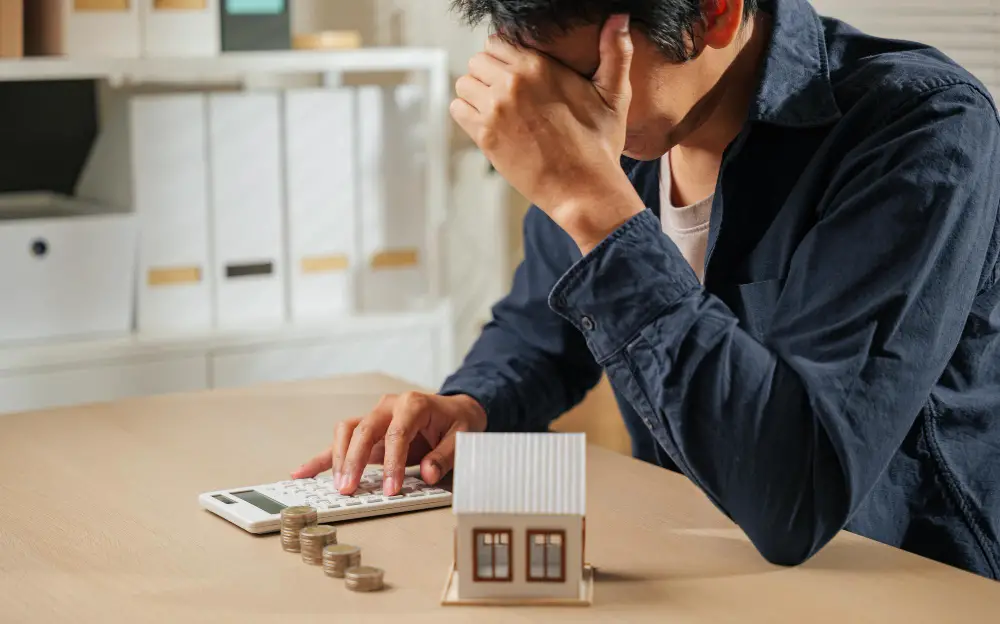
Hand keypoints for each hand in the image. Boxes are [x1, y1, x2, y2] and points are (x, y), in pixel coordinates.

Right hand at [291, 392, 486, 495]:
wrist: (454, 411)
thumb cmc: (456, 422)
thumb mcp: (461, 437)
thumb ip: (445, 456)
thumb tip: (427, 474)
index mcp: (413, 404)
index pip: (396, 433)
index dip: (393, 463)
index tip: (392, 489)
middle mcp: (389, 406)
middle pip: (363, 429)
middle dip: (355, 460)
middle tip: (351, 489)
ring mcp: (375, 416)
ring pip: (346, 431)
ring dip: (339, 458)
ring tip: (338, 486)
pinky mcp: (367, 430)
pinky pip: (340, 441)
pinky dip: (322, 458)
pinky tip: (302, 473)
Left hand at [451, 14, 645, 252]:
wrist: (583, 188)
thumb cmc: (600, 144)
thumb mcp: (614, 94)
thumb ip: (616, 52)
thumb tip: (620, 17)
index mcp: (538, 66)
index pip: (497, 42)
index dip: (504, 56)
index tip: (514, 74)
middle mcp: (512, 82)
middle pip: (477, 60)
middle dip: (488, 74)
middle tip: (505, 94)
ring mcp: (495, 109)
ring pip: (464, 83)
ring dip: (475, 94)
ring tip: (496, 109)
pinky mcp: (484, 135)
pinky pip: (457, 109)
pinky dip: (467, 114)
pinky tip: (487, 124)